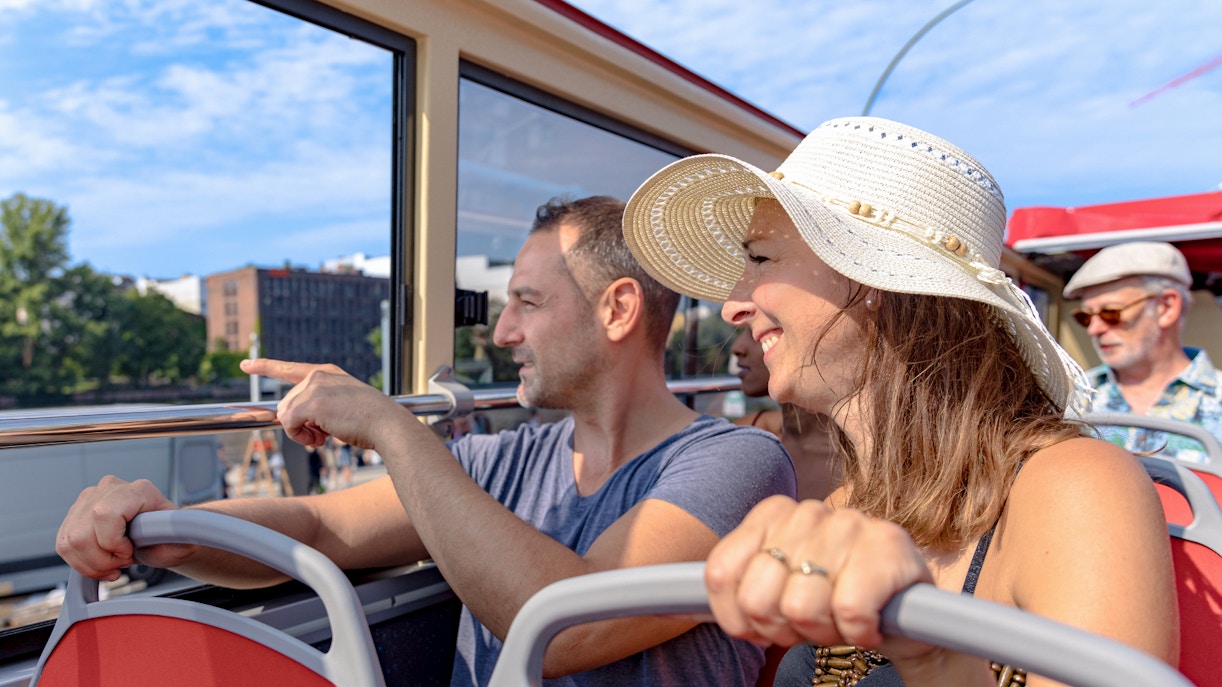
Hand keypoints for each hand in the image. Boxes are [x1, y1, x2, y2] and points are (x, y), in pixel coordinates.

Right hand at [56, 475, 192, 581]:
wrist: (163, 536)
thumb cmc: (172, 536)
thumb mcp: (183, 537)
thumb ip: (180, 533)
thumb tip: (172, 530)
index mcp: (138, 490)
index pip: (105, 514)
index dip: (113, 542)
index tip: (129, 553)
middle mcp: (110, 489)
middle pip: (82, 533)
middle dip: (101, 560)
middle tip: (121, 563)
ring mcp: (89, 499)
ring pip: (69, 542)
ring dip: (90, 564)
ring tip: (112, 566)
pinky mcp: (75, 514)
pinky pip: (63, 545)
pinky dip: (80, 563)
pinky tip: (100, 564)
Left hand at [240, 358, 403, 450]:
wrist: (387, 424)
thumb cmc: (370, 421)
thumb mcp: (343, 404)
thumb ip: (319, 405)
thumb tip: (289, 419)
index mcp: (327, 373)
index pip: (289, 368)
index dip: (265, 367)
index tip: (246, 365)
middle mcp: (318, 375)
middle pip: (286, 404)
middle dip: (299, 424)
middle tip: (322, 435)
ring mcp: (314, 386)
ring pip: (285, 414)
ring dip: (301, 432)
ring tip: (324, 437)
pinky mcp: (311, 402)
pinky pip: (288, 423)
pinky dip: (300, 437)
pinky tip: (320, 439)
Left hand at [704, 496, 935, 660]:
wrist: (906, 615)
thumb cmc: (830, 600)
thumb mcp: (772, 592)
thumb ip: (729, 590)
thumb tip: (662, 606)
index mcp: (771, 512)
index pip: (719, 574)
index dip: (738, 618)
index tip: (763, 626)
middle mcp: (807, 509)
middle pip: (757, 597)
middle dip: (784, 628)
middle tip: (811, 622)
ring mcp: (850, 523)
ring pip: (801, 606)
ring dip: (824, 631)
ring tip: (840, 619)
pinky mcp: (889, 547)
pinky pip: (848, 611)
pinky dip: (858, 632)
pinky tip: (869, 621)